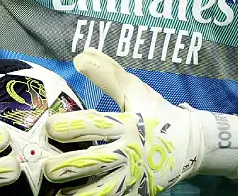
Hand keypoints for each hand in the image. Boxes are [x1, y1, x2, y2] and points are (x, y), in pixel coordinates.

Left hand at [41, 49, 237, 195]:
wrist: (192, 143)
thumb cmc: (157, 113)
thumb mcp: (135, 91)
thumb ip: (107, 74)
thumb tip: (80, 56)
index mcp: (126, 123)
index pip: (93, 124)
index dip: (68, 125)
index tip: (49, 127)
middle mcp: (129, 150)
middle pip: (92, 161)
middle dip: (64, 166)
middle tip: (45, 166)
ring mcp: (133, 175)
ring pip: (100, 190)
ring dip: (76, 192)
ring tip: (57, 192)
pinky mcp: (137, 191)